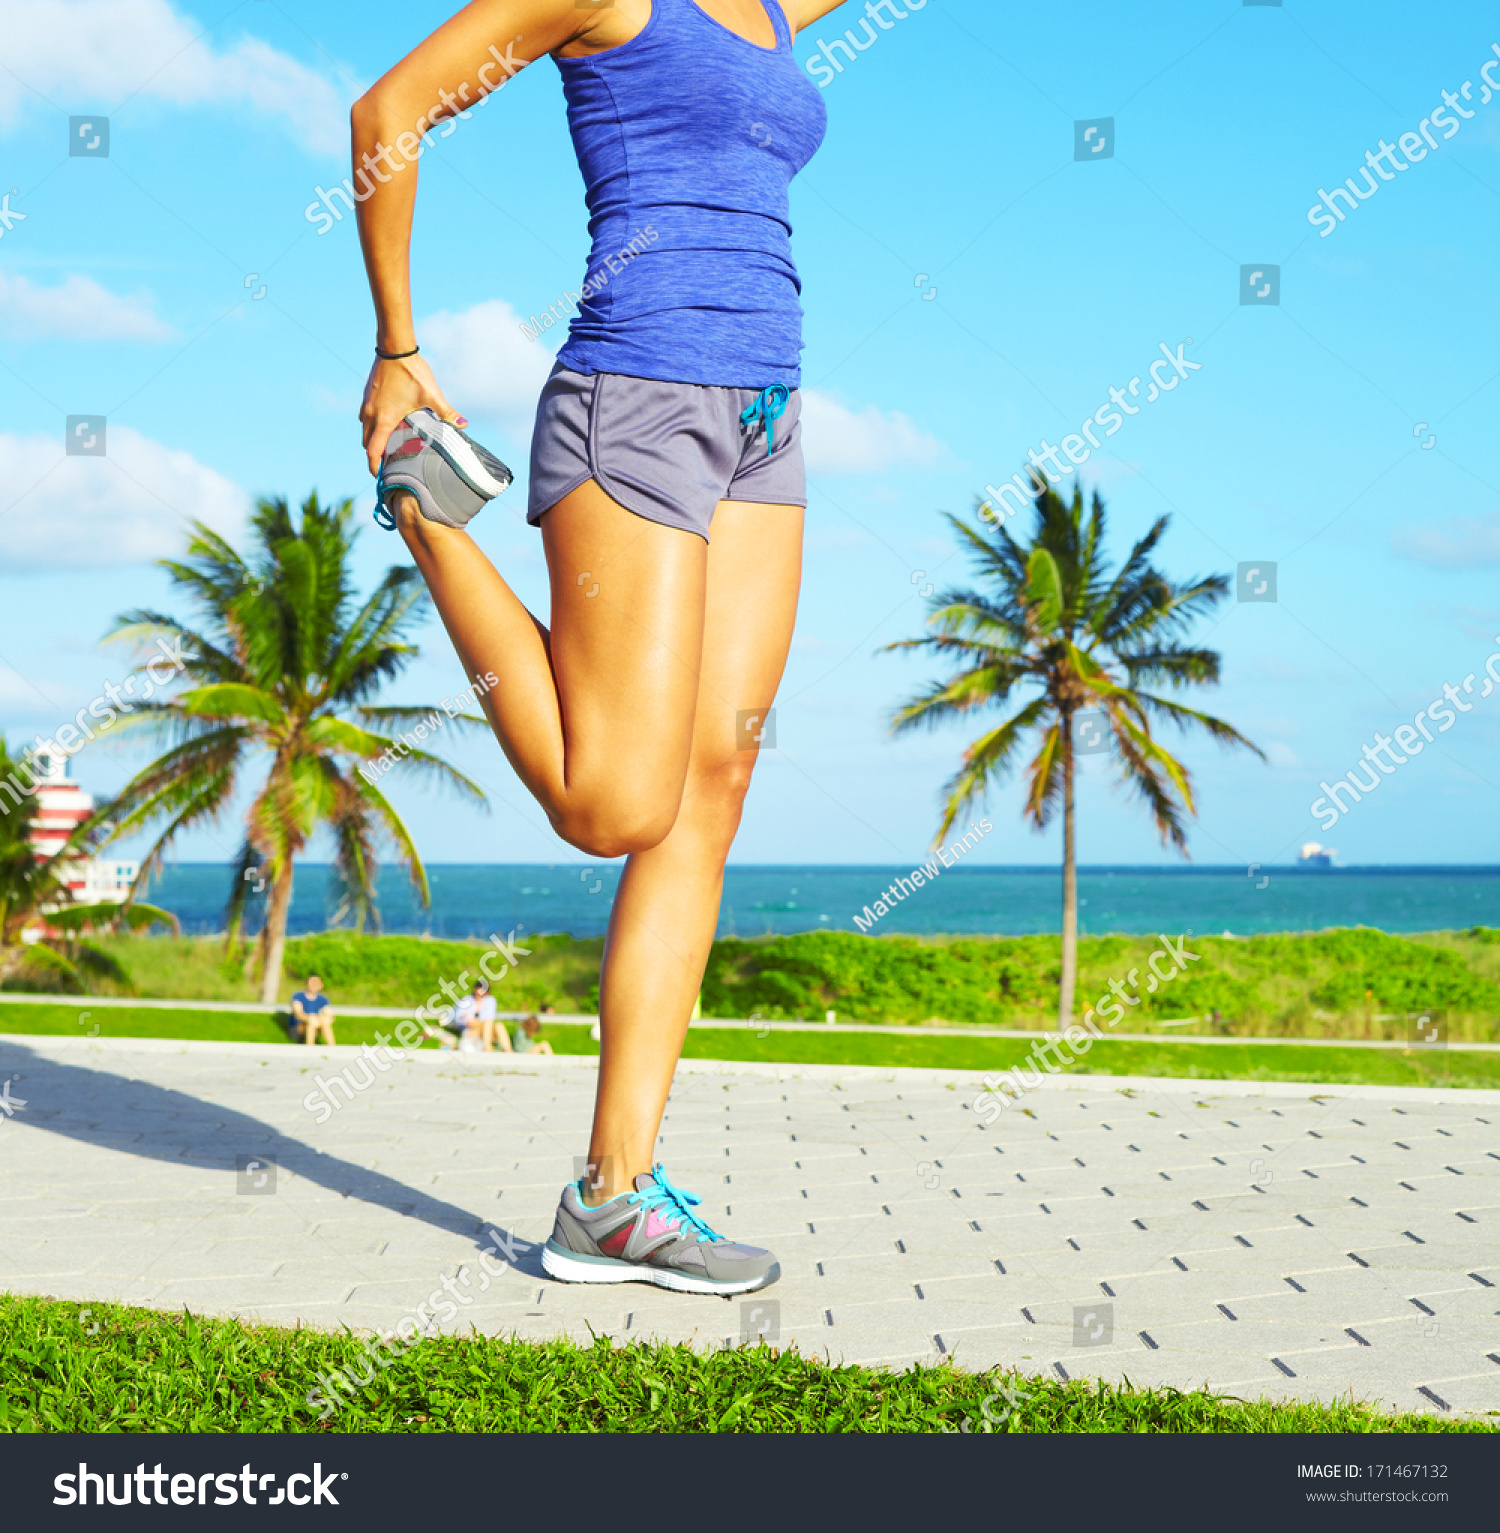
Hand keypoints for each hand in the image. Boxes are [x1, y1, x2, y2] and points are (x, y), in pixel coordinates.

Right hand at [359, 352, 467, 474]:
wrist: (395, 347)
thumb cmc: (412, 371)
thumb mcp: (432, 395)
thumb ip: (446, 412)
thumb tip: (464, 425)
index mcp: (384, 419)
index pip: (372, 450)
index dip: (374, 466)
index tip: (379, 475)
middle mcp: (371, 414)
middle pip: (366, 443)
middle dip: (374, 455)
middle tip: (387, 464)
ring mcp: (366, 404)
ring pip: (364, 430)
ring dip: (372, 440)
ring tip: (387, 446)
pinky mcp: (367, 395)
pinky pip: (365, 417)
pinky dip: (371, 426)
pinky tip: (386, 424)